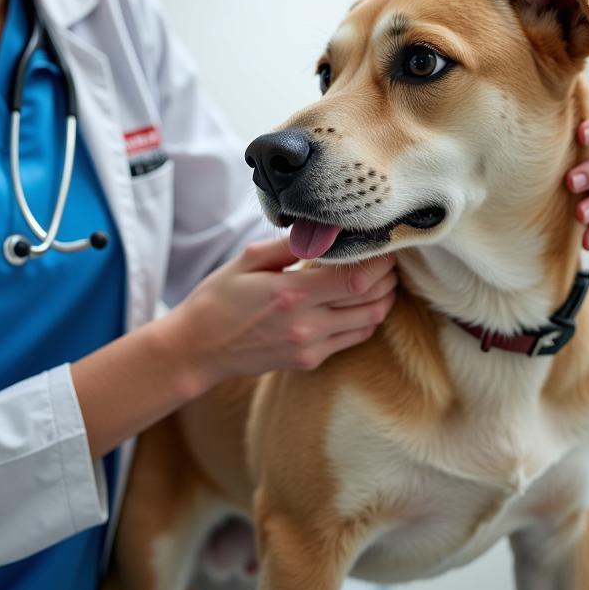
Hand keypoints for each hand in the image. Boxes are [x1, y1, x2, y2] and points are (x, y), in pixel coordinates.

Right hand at [163, 237, 397, 387]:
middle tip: (391, 260)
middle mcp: (306, 324)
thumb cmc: (218, 298)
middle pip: (370, 300)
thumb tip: (326, 229)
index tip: (385, 246)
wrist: (197, 349)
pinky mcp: (310, 360)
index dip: (379, 262)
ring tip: (384, 279)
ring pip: (369, 322)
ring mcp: (310, 347)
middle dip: (388, 278)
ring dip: (384, 299)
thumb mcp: (248, 260)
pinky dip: (367, 318)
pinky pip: (353, 338)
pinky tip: (363, 302)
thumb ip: (290, 245)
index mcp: (291, 294)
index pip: (355, 279)